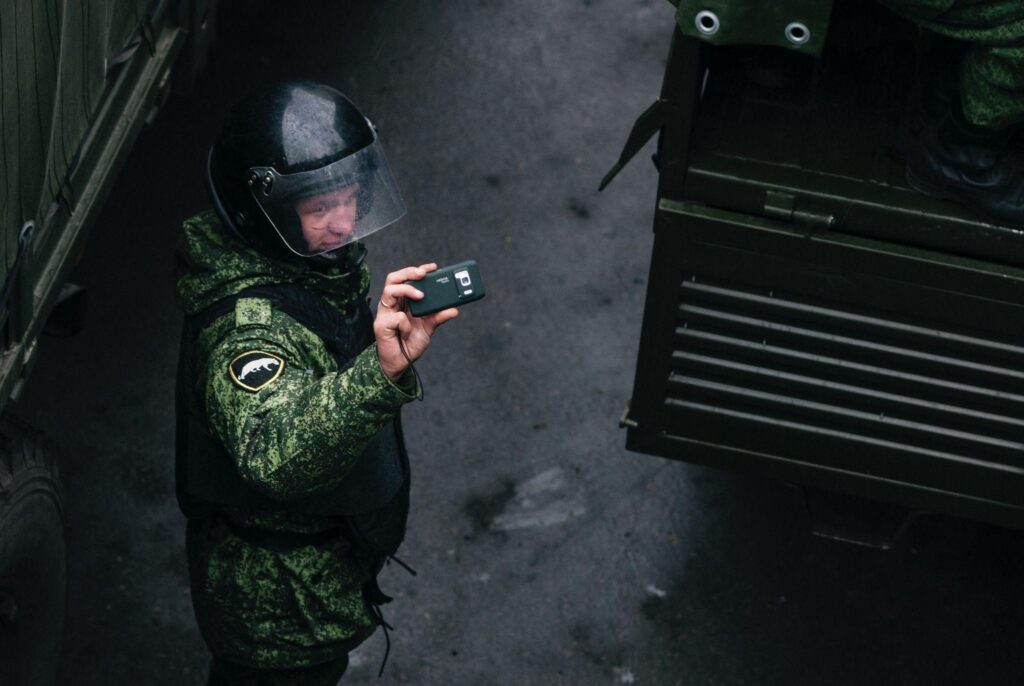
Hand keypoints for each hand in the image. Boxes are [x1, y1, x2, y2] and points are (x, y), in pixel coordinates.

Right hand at [374, 263, 458, 379]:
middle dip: (409, 272)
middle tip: (423, 274)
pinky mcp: (381, 325)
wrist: (400, 362)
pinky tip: (407, 332)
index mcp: (402, 301)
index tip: (433, 267)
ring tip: (420, 296)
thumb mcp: (429, 328)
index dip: (417, 270)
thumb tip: (454, 309)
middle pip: (394, 278)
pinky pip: (396, 317)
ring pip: (390, 290)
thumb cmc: (410, 342)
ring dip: (407, 291)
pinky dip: (406, 324)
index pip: (406, 279)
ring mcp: (385, 313)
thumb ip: (438, 317)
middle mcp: (392, 304)